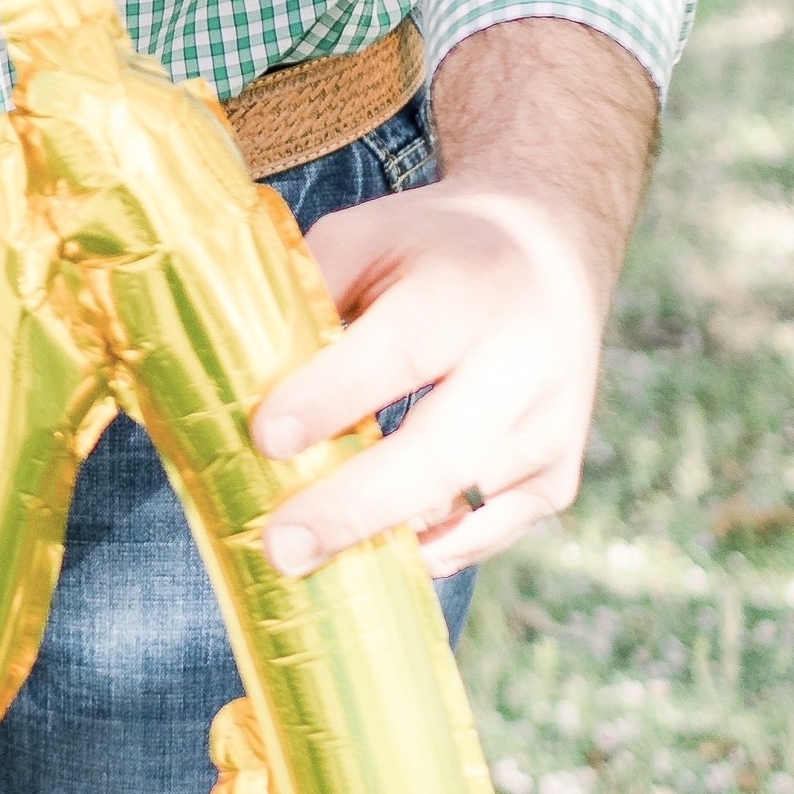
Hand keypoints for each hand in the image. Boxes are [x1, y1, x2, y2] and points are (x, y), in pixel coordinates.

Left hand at [251, 18, 657, 577]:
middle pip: (439, 453)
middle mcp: (525, 362)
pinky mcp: (559, 476)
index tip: (265, 437)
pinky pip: (488, 534)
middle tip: (281, 547)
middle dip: (354, 507)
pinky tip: (373, 552)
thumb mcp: (368, 235)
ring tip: (307, 558)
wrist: (549, 253)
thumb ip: (309, 293)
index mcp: (468, 288)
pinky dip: (428, 549)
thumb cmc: (431, 249)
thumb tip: (234, 371)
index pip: (399, 351)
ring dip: (381, 537)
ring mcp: (550, 428)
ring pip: (465, 506)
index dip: (331, 397)